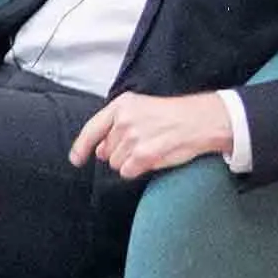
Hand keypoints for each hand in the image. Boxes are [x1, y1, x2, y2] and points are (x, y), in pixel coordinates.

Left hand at [65, 89, 235, 178]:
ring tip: (151, 147)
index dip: (81, 147)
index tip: (76, 159)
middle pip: (105, 151)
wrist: (201, 120)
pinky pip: (127, 172)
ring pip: (116, 163)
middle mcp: (124, 120)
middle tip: (143, 143)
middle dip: (119, 153)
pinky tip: (153, 157)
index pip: (91, 129)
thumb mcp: (141, 109)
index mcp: (121, 106)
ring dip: (130, 161)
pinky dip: (137, 170)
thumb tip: (97, 150)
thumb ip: (115, 126)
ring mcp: (133, 137)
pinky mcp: (143, 154)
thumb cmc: (173, 115)